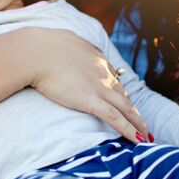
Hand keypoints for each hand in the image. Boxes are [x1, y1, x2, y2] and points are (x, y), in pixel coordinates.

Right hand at [26, 28, 148, 143]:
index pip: (111, 74)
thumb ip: (70, 44)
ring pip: (125, 107)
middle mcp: (101, 70)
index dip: (116, 87)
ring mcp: (98, 86)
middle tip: (136, 119)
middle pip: (121, 91)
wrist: (33, 52)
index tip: (119, 96)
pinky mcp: (91, 100)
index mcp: (93, 55)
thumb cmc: (40, 45)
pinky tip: (138, 140)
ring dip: (137, 121)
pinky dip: (130, 130)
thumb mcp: (61, 38)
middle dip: (130, 106)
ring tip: (145, 133)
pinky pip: (116, 119)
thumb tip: (66, 43)